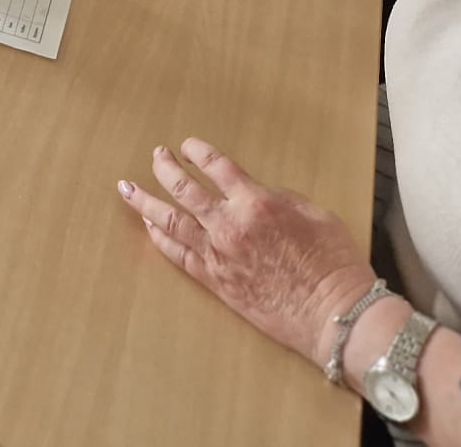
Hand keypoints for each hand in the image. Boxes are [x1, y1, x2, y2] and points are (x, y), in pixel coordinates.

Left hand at [118, 139, 377, 368]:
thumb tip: (255, 193)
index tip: (187, 146)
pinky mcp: (214, 280)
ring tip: (127, 188)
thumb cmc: (333, 263)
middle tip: (155, 156)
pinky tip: (148, 226)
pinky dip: (159, 237)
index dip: (198, 152)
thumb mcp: (315, 213)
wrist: (333, 314)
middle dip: (165, 168)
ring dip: (145, 201)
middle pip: (184, 189)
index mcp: (256, 202)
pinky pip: (177, 254)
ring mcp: (217, 254)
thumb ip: (279, 197)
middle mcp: (229, 224)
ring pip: (170, 221)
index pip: (216, 167)